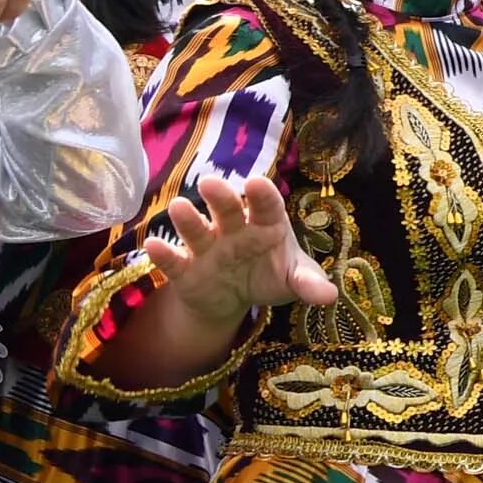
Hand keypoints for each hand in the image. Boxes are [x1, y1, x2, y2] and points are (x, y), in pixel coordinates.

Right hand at [143, 175, 336, 326]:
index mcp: (267, 225)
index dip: (263, 195)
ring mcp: (208, 248)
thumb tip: (329, 295)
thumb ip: (309, 283)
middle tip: (210, 183)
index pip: (268, 207)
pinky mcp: (186, 270)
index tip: (257, 183)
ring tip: (178, 206)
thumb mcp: (294, 280)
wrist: (236, 299)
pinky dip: (163, 254)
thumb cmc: (271, 276)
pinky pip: (173, 261)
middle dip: (221, 197)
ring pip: (197, 229)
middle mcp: (235, 230)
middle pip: (228, 210)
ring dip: (188, 219)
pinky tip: (153, 245)